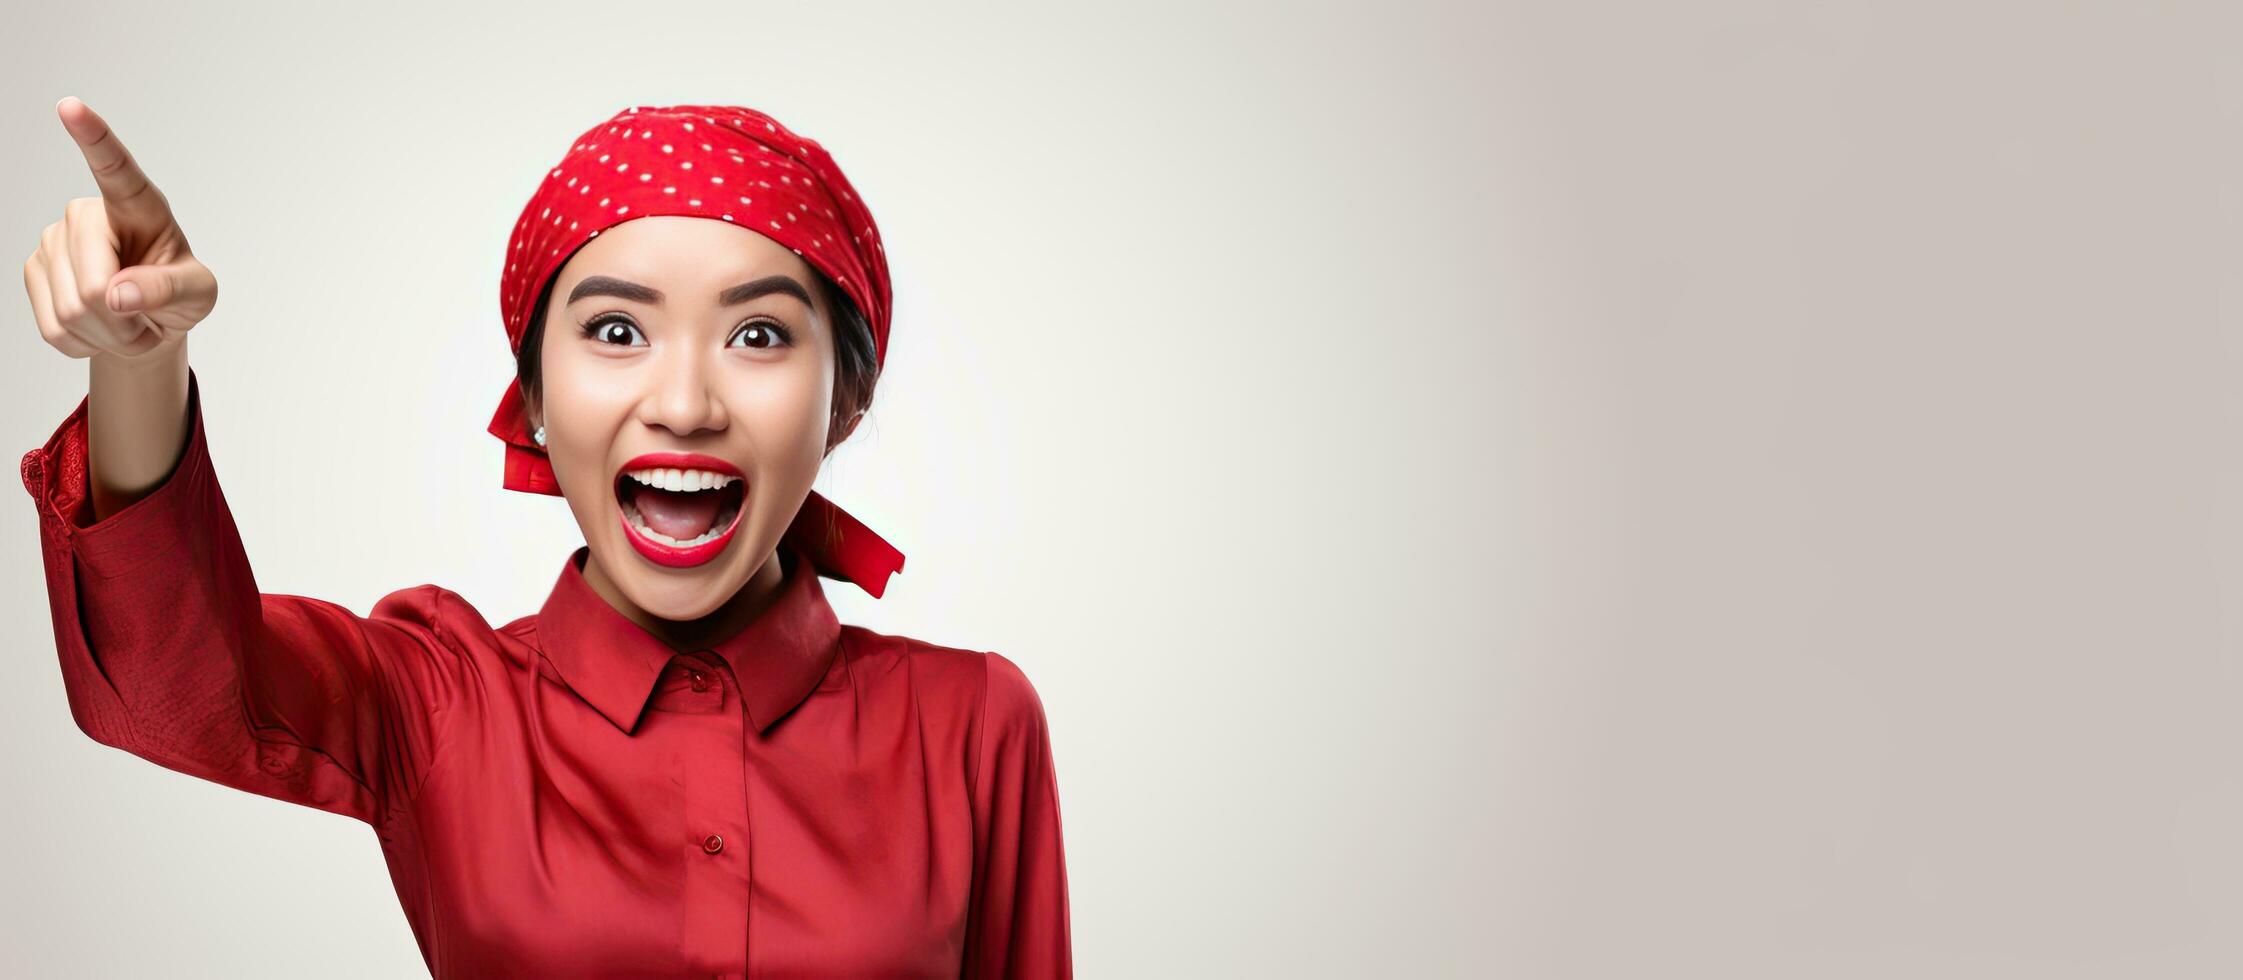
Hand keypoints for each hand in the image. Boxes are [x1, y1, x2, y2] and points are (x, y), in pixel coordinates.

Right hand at [22, 96, 217, 360]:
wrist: (148, 322)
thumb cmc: (178, 295)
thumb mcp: (198, 294)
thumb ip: (168, 290)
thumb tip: (117, 295)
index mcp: (138, 205)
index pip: (114, 168)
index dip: (93, 138)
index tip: (71, 106)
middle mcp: (87, 215)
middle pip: (94, 285)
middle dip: (124, 320)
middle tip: (144, 318)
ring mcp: (53, 241)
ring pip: (73, 311)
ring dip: (109, 334)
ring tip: (127, 320)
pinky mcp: (32, 271)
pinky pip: (55, 329)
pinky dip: (86, 344)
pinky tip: (100, 327)